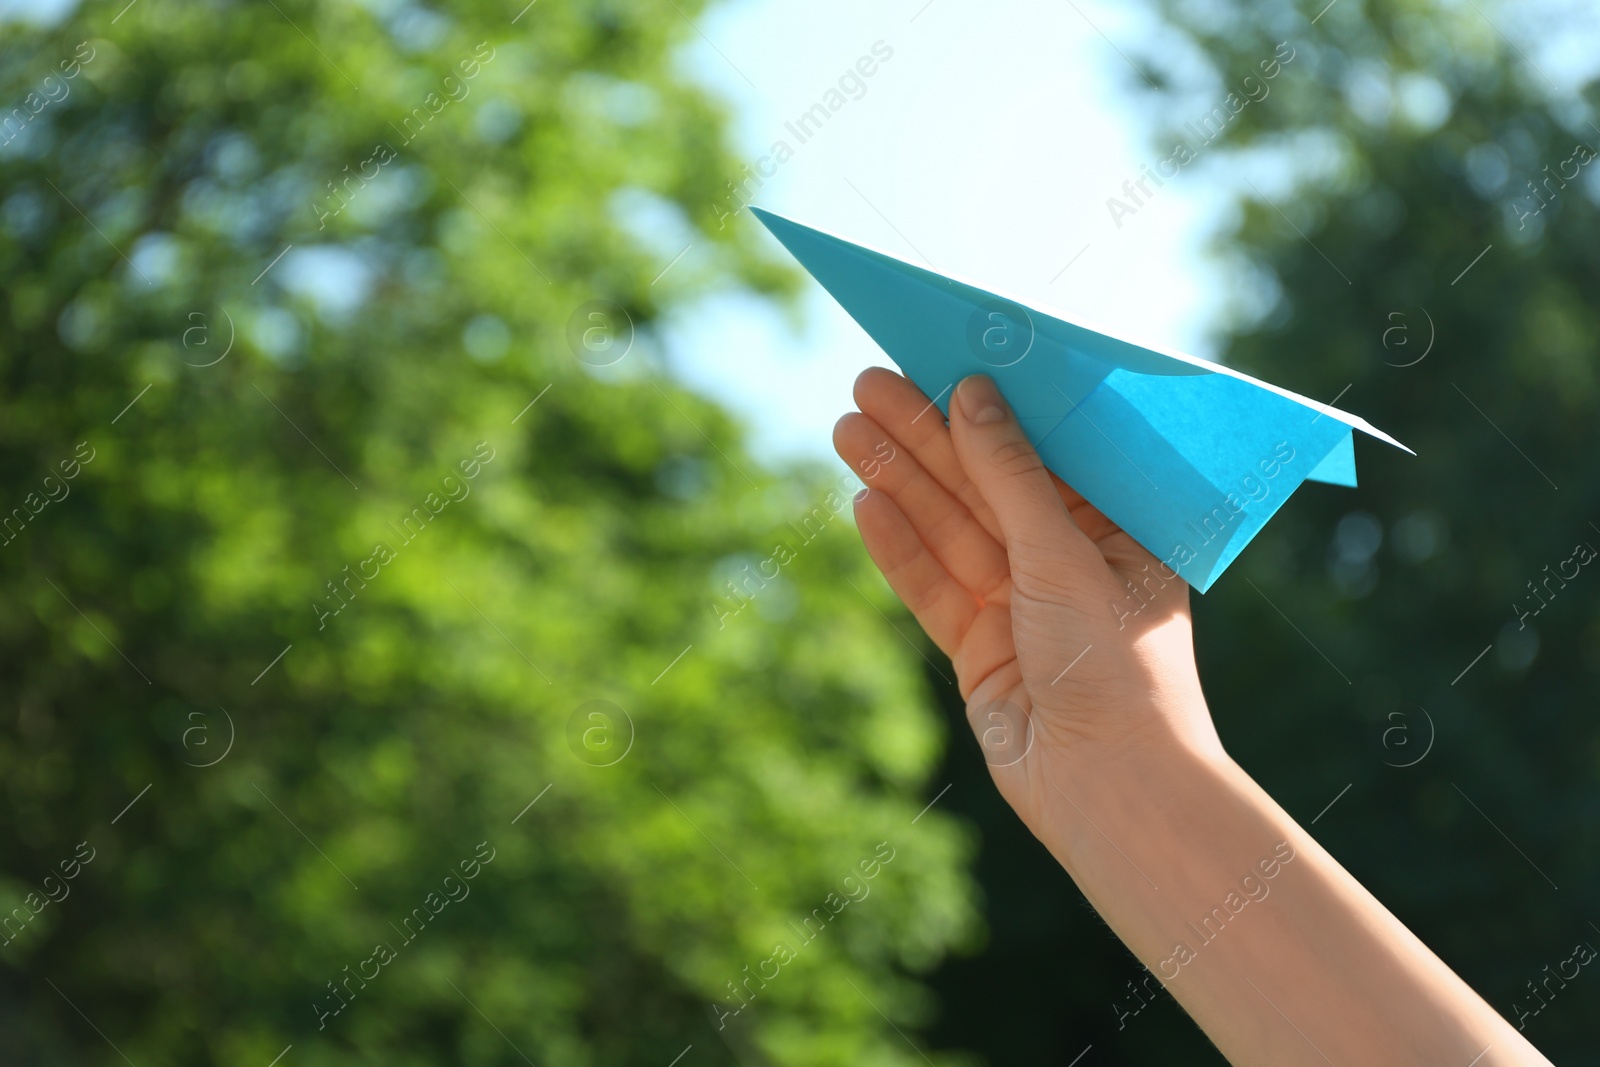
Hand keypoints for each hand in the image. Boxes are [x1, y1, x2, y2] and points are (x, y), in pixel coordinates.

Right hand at [833, 368, 1223, 831]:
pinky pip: (934, 587)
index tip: (937, 357)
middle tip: (867, 384)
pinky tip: (864, 504)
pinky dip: (899, 549)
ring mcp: (1024, 606)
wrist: (1109, 790)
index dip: (989, 405)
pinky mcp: (982, 650)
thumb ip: (1010, 476)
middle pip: (986, 484)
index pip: (1045, 449)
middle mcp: (1071, 562)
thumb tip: (972, 394)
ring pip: (952, 531)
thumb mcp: (1063, 553)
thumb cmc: (1116, 664)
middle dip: (926, 437)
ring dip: (901, 482)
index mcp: (1119, 529)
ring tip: (847, 430)